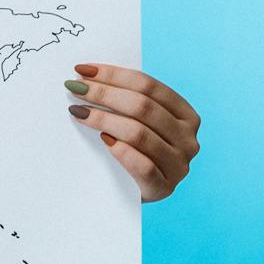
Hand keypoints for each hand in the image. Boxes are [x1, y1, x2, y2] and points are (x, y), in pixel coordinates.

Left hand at [63, 63, 199, 200]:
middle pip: (142, 106)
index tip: (82, 70)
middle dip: (103, 94)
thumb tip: (88, 76)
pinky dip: (121, 151)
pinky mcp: (163, 188)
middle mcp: (188, 139)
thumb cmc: (131, 150)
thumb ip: (126, 102)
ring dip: (103, 119)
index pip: (148, 85)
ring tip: (77, 111)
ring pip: (138, 133)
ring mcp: (179, 165)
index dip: (113, 75)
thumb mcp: (136, 122)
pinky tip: (103, 141)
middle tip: (75, 89)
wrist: (132, 193)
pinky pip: (142, 166)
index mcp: (186, 115)